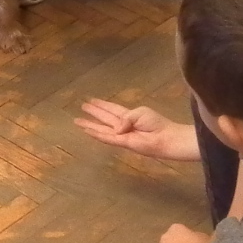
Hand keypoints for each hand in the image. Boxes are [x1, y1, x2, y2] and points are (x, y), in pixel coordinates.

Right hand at [74, 99, 198, 160]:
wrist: (165, 138)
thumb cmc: (156, 123)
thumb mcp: (140, 113)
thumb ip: (125, 118)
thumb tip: (116, 129)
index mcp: (129, 115)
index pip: (112, 109)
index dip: (102, 105)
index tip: (91, 100)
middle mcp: (123, 125)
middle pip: (104, 118)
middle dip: (93, 113)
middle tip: (81, 107)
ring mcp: (121, 134)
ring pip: (102, 128)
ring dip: (90, 125)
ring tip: (77, 121)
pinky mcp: (122, 143)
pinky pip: (107, 138)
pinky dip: (97, 135)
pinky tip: (87, 132)